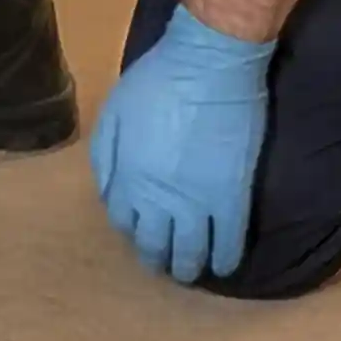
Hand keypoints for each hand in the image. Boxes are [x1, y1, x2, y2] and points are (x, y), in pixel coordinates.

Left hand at [90, 6, 275, 284]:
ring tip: (187, 272)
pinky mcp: (233, 199)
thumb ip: (106, 156)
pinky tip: (222, 266)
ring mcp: (199, 203)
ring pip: (191, 251)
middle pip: (154, 243)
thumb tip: (107, 193)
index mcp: (128, 177)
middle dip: (154, 257)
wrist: (210, 68)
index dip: (129, 228)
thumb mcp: (114, 112)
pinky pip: (229, 242)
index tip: (136, 229)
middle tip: (159, 263)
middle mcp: (159, 199)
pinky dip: (225, 259)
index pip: (122, 220)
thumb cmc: (157, 81)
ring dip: (187, 267)